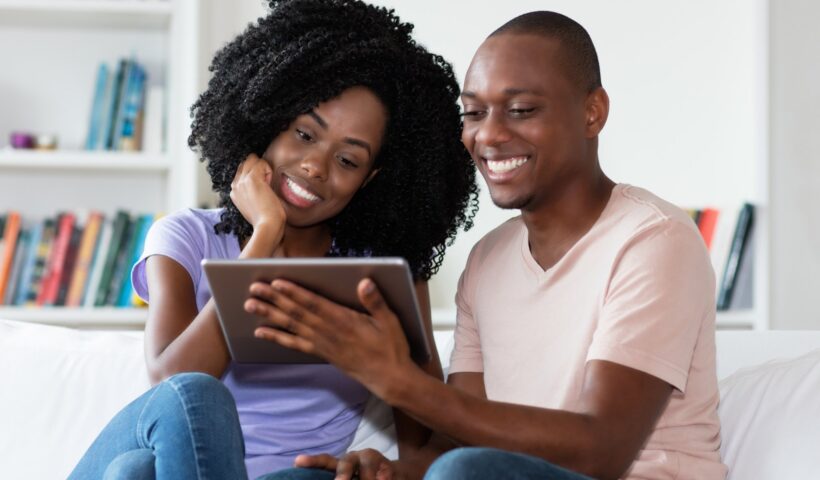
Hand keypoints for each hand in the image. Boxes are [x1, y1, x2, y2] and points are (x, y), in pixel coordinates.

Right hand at [230, 153, 285, 236]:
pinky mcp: (252, 179)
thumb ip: (252, 194)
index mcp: (234, 192)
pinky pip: (261, 162)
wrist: (267, 227)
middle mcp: (235, 185)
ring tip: (267, 184)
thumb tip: (262, 183)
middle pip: (245, 162)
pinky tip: (269, 183)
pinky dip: (268, 169)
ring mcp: (242, 182)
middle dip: (258, 169)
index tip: (263, 188)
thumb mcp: (254, 205)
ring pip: (252, 160)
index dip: (255, 174)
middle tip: (266, 185)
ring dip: (263, 168)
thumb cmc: (266, 220)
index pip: (242, 171)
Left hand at [245, 277, 415, 398]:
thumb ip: (376, 301)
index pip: (314, 304)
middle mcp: (329, 332)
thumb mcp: (390, 321)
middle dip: (274, 300)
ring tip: (250, 305)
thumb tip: (364, 282)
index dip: (294, 293)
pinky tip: (261, 332)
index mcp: (344, 321)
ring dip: (269, 315)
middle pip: (296, 313)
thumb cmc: (391, 347)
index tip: (277, 282)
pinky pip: (294, 344)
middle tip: (254, 288)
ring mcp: (322, 344)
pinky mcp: (321, 353)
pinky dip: (277, 337)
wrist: (389, 378)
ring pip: (291, 327)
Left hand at [294, 450, 395, 479]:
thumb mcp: (350, 478)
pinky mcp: (388, 465)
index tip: (298, 461)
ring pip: (366, 474)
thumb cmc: (364, 478)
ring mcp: (371, 459)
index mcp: (341, 464)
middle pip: (345, 463)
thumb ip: (339, 478)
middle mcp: (354, 458)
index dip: (312, 461)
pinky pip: (383, 477)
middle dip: (342, 473)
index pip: (324, 461)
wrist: (395, 476)